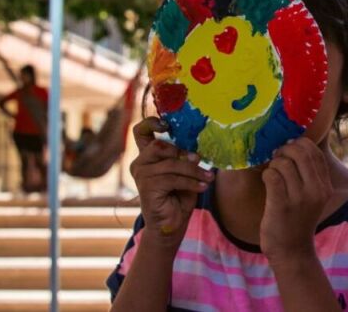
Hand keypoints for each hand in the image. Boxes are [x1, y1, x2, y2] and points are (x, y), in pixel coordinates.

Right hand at [129, 118, 211, 249]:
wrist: (172, 224)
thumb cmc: (179, 195)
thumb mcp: (184, 171)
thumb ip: (184, 157)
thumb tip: (196, 149)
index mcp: (148, 155)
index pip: (141, 131)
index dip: (152, 123)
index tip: (168, 125)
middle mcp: (140, 163)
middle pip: (160, 145)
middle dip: (182, 153)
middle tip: (199, 160)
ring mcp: (141, 175)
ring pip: (171, 164)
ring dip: (194, 171)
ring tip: (208, 177)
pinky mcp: (147, 187)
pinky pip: (173, 179)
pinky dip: (191, 182)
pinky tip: (203, 187)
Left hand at [261, 138, 331, 263]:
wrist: (292, 252)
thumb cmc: (298, 221)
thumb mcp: (313, 198)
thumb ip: (310, 176)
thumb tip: (294, 146)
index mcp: (325, 186)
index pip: (314, 152)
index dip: (298, 145)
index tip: (288, 151)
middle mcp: (316, 190)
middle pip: (299, 152)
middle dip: (284, 150)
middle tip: (277, 158)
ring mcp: (299, 198)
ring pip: (283, 163)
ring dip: (273, 164)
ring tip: (272, 173)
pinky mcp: (281, 205)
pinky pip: (271, 176)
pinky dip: (266, 174)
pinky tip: (266, 181)